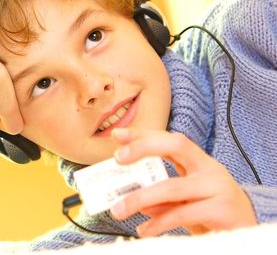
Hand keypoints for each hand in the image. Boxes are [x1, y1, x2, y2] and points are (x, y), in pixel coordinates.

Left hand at [109, 128, 256, 236]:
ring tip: (118, 210)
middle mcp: (209, 168)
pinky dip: (158, 223)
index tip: (118, 134)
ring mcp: (217, 186)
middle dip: (143, 148)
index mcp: (198, 161)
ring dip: (140, 198)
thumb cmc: (211, 211)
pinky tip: (144, 230)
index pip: (168, 139)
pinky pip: (182, 214)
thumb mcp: (184, 200)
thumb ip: (162, 197)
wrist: (248, 229)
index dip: (143, 135)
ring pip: (171, 186)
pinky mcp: (222, 209)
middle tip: (116, 158)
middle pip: (175, 145)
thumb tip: (135, 198)